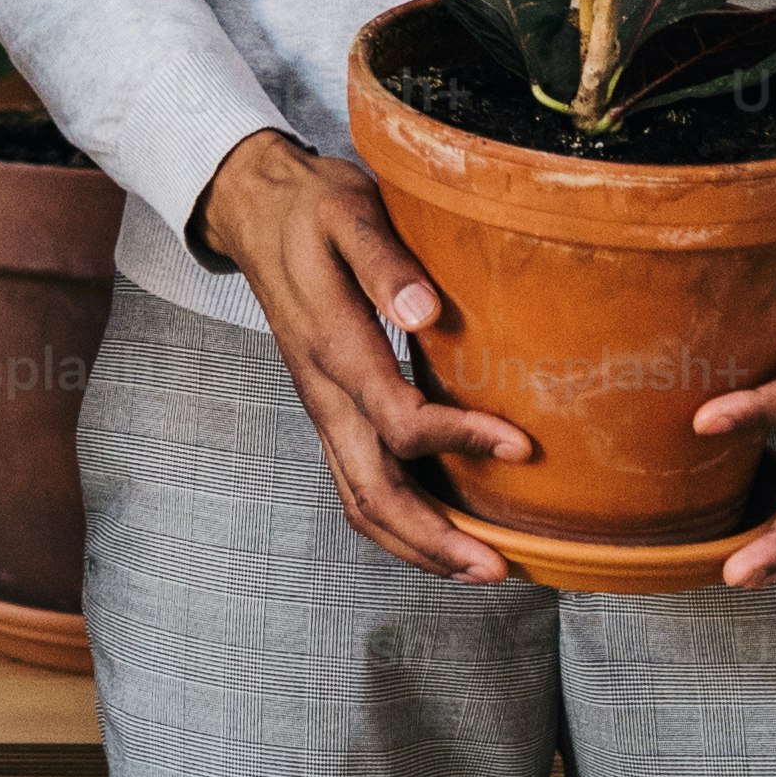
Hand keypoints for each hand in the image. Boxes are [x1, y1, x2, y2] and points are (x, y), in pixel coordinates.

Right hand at [197, 131, 526, 582]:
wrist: (255, 209)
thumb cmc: (312, 208)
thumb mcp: (348, 212)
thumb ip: (383, 262)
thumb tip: (425, 311)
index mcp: (330, 344)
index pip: (396, 418)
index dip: (459, 440)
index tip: (520, 446)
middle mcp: (322, 391)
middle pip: (370, 491)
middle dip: (434, 539)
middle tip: (498, 567)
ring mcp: (321, 408)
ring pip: (359, 501)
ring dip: (418, 545)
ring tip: (478, 568)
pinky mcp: (329, 412)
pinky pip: (356, 485)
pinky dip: (400, 524)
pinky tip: (443, 532)